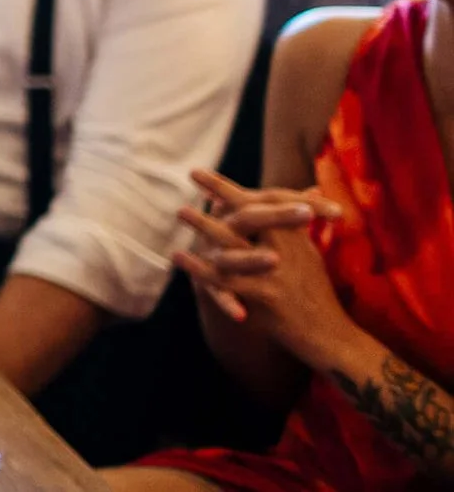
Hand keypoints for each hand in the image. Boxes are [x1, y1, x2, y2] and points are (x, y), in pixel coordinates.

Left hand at [174, 168, 355, 366]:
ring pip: (234, 244)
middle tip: (192, 172)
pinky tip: (178, 256)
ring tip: (180, 209)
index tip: (204, 171)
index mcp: (297, 238)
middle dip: (221, 192)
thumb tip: (302, 194)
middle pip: (250, 215)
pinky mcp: (265, 296)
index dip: (233, 187)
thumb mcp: (310, 256)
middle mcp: (286, 250)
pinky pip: (225, 279)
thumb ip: (295, 227)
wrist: (330, 336)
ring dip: (204, 226)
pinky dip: (199, 268)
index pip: (264, 202)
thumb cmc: (317, 294)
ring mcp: (275, 273)